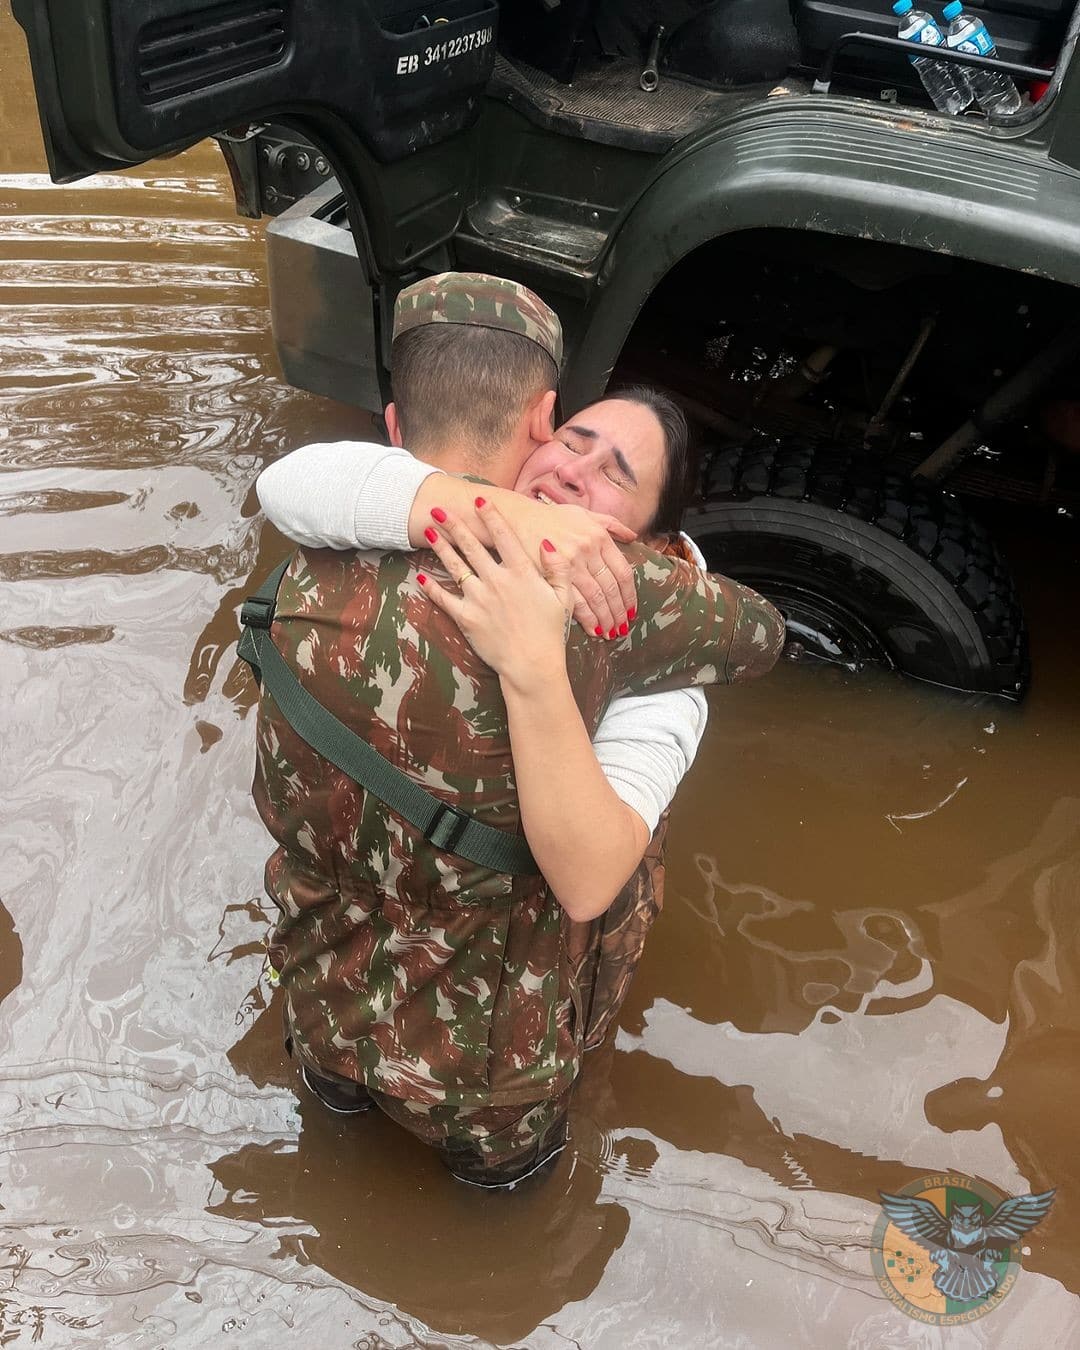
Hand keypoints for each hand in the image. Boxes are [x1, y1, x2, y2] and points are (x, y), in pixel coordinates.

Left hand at [417, 502, 572, 692]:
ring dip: (440, 547)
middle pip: (471, 546)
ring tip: (428, 531)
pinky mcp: (466, 618)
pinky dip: (430, 587)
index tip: (479, 500)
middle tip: (439, 509)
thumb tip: (546, 543)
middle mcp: (497, 580)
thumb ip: (557, 568)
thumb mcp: (563, 597)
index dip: (490, 516)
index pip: (503, 536)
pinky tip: (420, 575)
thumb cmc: (550, 632)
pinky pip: (444, 598)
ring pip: (455, 566)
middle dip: (454, 524)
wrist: (532, 665)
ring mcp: (479, 598)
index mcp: (522, 573)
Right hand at [476, 495, 637, 638]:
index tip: (631, 610)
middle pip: (610, 588)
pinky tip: (593, 629)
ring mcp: (570, 563)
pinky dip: (587, 618)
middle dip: (619, 612)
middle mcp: (587, 549)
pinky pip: (575, 602)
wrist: (513, 519)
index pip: (622, 572)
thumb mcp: (582, 514)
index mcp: (598, 536)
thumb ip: (610, 524)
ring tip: (610, 632)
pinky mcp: (551, 575)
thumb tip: (632, 536)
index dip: (629, 595)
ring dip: (605, 618)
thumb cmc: (548, 519)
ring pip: (595, 597)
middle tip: (623, 628)